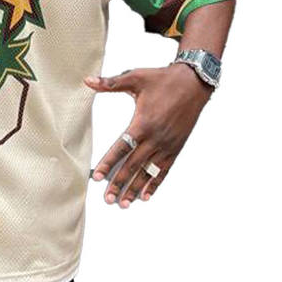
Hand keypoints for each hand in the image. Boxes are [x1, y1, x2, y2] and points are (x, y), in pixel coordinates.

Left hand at [84, 63, 212, 207]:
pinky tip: (145, 196)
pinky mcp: (177, 148)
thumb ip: (110, 83)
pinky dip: (154, 184)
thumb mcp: (135, 77)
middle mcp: (156, 138)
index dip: (108, 164)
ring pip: (148, 172)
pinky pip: (164, 170)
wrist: (194, 82)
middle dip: (119, 183)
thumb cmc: (162, 79)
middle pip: (134, 166)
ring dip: (135, 189)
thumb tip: (87, 80)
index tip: (96, 177)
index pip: (121, 148)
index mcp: (143, 123)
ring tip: (123, 204)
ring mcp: (167, 145)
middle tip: (107, 199)